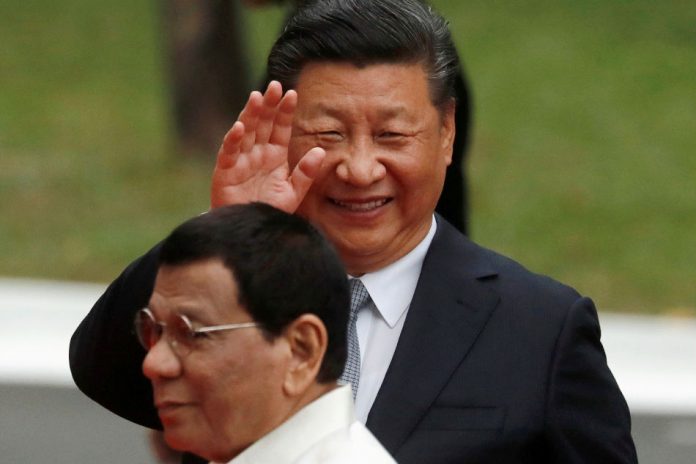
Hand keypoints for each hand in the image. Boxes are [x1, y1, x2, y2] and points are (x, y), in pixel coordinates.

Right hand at [210, 81, 324, 212]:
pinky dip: (233, 139)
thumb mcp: (293, 193)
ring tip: (257, 97)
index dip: (285, 111)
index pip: (280, 128)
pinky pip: (229, 152)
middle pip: (262, 124)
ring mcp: (240, 160)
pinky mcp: (225, 171)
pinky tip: (240, 127)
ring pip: (246, 132)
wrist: (248, 230)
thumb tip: (320, 151)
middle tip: (274, 85)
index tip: (292, 93)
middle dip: (268, 105)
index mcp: (274, 155)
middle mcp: (257, 153)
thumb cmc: (269, 210)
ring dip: (250, 114)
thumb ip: (305, 173)